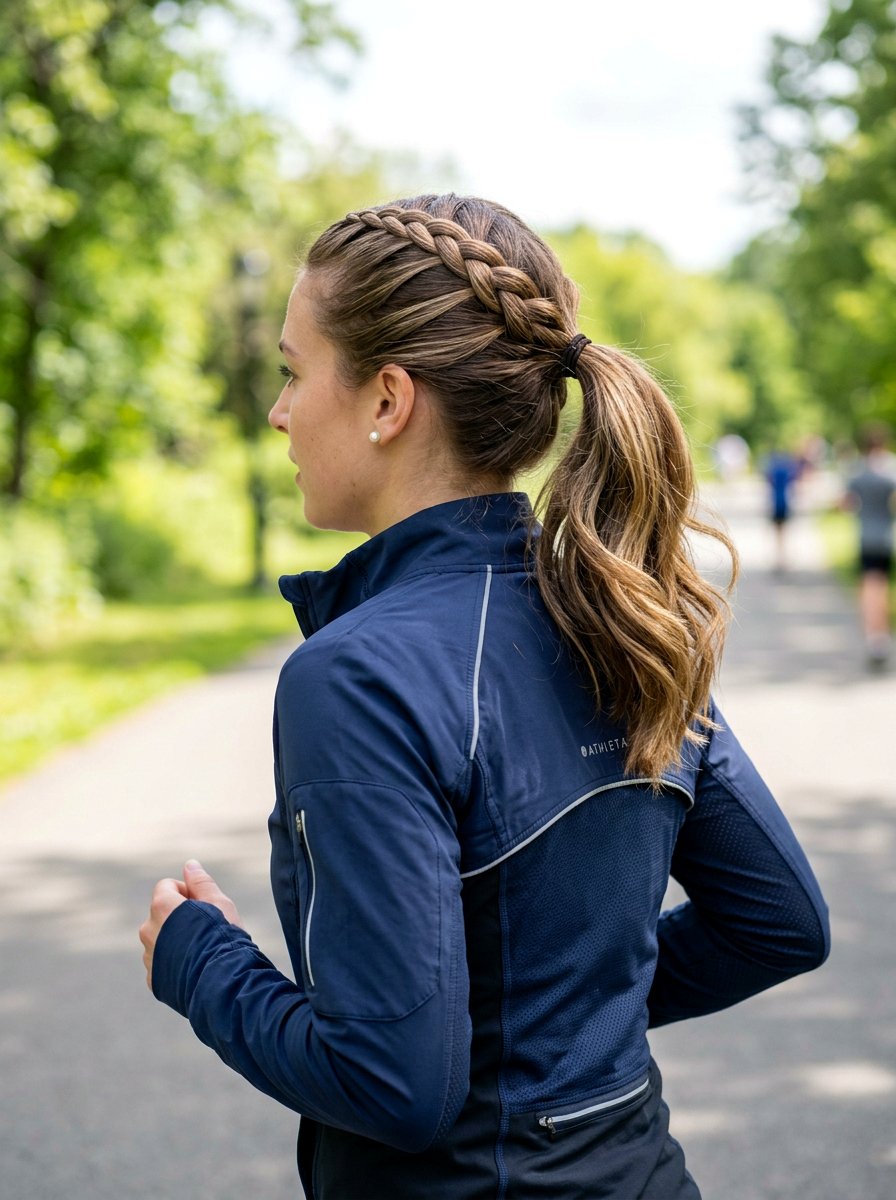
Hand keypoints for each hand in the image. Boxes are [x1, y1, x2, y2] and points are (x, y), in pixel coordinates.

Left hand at [139, 859, 243, 989]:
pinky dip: (173, 963)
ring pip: (160, 940)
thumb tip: (189, 865)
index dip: (187, 892)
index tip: (204, 905)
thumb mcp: (218, 902)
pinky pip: (161, 964)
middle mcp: (148, 930)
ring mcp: (149, 957)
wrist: (222, 982)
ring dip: (175, 940)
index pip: (166, 887)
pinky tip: (194, 967)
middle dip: (179, 917)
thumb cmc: (222, 937)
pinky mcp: (153, 979)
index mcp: (162, 907)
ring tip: (201, 950)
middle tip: (205, 928)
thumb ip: (201, 882)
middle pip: (161, 914)